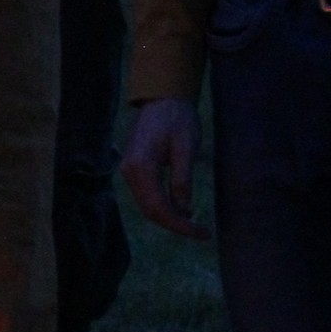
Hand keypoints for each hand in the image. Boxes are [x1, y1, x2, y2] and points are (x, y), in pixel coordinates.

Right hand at [121, 96, 209, 239]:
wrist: (163, 98)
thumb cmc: (178, 118)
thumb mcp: (186, 148)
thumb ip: (182, 181)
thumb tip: (183, 211)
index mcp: (141, 166)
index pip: (159, 207)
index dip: (180, 225)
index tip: (202, 234)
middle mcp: (129, 171)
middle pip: (150, 211)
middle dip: (175, 225)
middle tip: (201, 233)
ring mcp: (129, 170)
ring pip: (148, 205)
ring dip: (169, 217)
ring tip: (194, 224)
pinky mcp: (134, 168)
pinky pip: (147, 195)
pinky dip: (164, 206)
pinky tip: (182, 209)